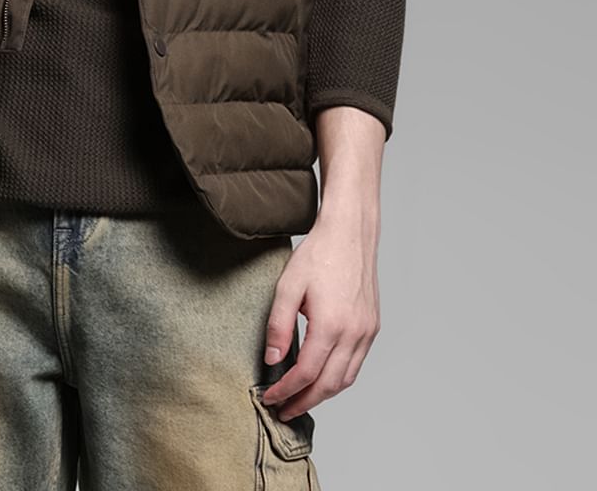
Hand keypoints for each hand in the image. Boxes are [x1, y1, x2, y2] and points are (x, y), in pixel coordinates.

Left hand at [259, 105, 384, 419]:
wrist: (350, 232)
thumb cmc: (318, 253)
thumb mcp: (288, 285)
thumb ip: (278, 325)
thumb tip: (272, 360)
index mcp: (332, 325)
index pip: (307, 373)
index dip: (287, 391)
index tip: (270, 398)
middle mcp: (354, 333)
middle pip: (329, 385)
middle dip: (305, 402)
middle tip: (283, 411)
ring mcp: (367, 331)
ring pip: (346, 379)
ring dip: (323, 395)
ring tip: (300, 399)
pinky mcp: (372, 326)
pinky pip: (356, 364)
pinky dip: (338, 378)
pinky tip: (322, 377)